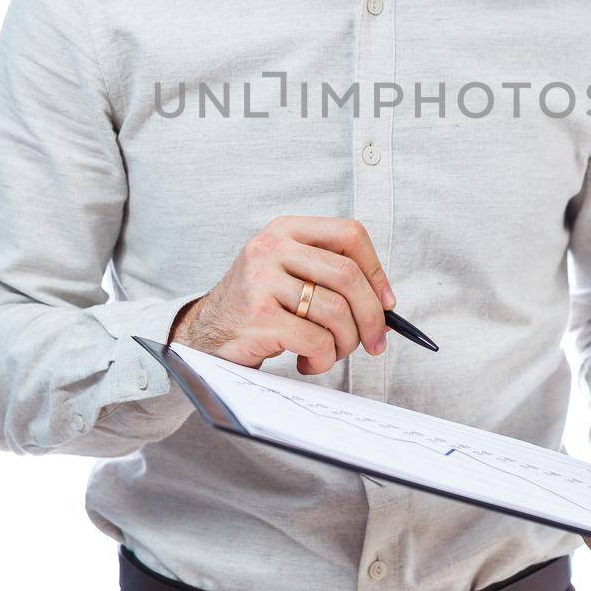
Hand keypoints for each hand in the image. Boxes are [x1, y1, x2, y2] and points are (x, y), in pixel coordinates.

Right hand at [170, 215, 396, 374]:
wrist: (204, 335)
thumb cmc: (260, 307)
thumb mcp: (290, 274)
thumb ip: (331, 277)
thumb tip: (385, 306)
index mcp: (286, 229)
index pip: (349, 234)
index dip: (376, 270)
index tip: (386, 303)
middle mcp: (272, 247)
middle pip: (348, 275)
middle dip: (371, 316)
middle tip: (374, 343)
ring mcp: (262, 280)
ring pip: (335, 311)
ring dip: (344, 343)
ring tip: (328, 353)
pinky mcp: (258, 316)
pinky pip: (316, 340)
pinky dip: (322, 358)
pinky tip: (307, 360)